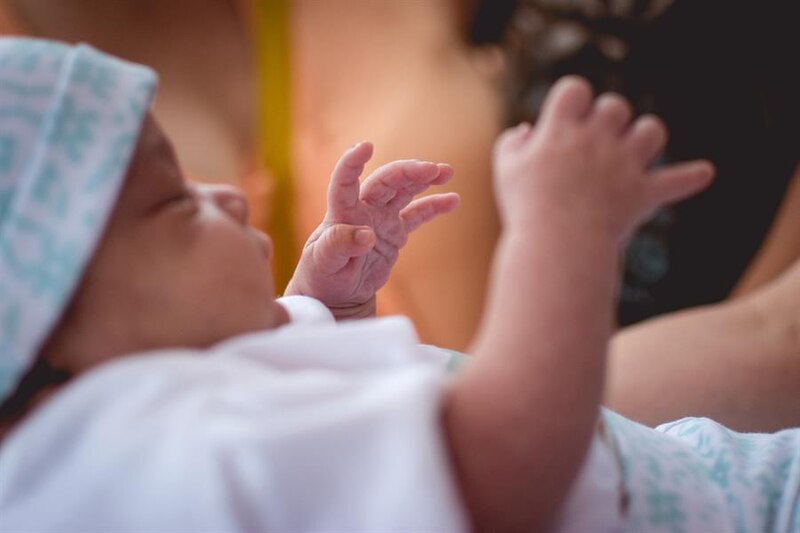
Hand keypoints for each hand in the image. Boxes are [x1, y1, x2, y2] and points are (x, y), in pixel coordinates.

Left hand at [286, 142, 458, 318]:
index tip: (366, 146)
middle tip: (431, 169)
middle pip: (385, 181)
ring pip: (403, 190)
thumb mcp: (323, 263)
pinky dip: (434, 206)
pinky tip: (453, 199)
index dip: (352, 163)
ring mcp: (380, 218)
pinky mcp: (395, 232)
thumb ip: (339, 245)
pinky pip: (417, 214)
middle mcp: (362, 209)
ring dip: (423, 179)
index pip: (344, 182)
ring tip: (446, 172)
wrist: (336, 292)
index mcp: (341, 213)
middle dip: (407, 171)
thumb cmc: (322, 275)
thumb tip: (366, 234)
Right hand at [493, 76, 714, 241]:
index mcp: (562, 130)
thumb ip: (512, 144)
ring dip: (644, 137)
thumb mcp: (506, 171)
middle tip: (595, 144)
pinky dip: (689, 178)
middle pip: (616, 106)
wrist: (557, 247)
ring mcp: (624, 166)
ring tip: (632, 154)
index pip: (575, 89)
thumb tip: (528, 130)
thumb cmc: (526, 209)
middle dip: (607, 120)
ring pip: (652, 131)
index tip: (565, 119)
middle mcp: (597, 141)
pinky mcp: (642, 194)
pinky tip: (703, 174)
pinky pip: (675, 182)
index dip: (572, 100)